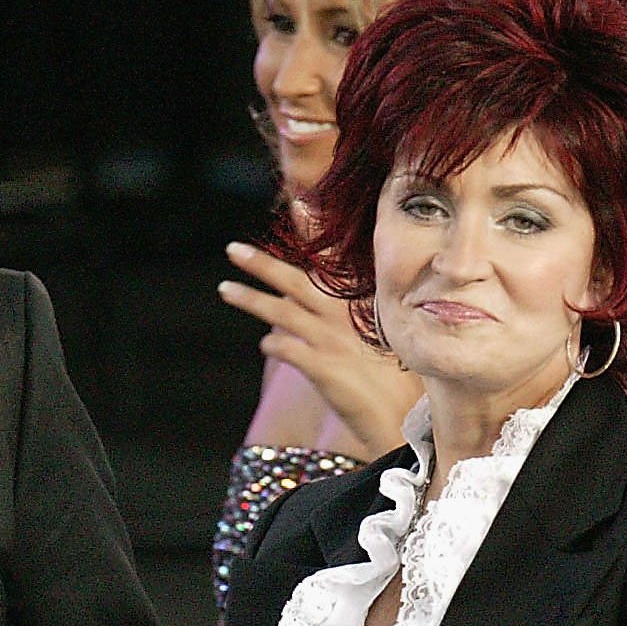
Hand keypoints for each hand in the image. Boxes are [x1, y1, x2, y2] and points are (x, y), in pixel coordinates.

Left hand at [220, 242, 420, 455]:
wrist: (400, 424)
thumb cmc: (392, 389)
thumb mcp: (379, 344)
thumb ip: (349, 323)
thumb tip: (317, 310)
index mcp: (360, 308)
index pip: (331, 264)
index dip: (314, 231)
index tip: (296, 201)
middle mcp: (344, 320)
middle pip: (297, 282)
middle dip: (262, 264)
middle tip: (234, 250)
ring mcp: (332, 342)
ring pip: (282, 311)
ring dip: (251, 299)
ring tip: (226, 289)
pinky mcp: (321, 368)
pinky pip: (284, 347)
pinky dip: (272, 343)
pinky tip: (267, 344)